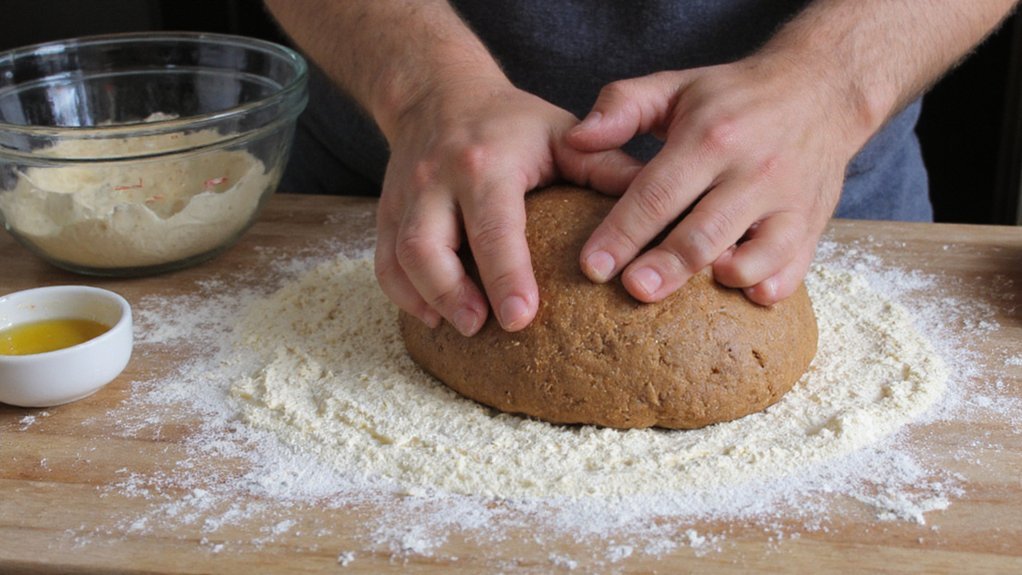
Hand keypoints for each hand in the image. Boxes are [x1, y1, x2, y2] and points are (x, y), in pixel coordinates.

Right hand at [375, 77, 640, 335]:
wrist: (438, 93)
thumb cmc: (511, 122)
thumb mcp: (561, 133)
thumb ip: (606, 169)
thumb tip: (659, 209)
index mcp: (484, 163)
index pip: (493, 226)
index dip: (506, 276)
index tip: (521, 318)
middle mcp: (436, 179)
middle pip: (428, 245)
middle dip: (452, 294)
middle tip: (483, 328)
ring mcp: (404, 197)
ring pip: (399, 257)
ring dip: (427, 299)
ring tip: (462, 328)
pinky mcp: (386, 212)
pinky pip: (383, 261)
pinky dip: (403, 295)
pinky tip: (432, 316)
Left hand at [568, 55, 860, 304]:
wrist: (821, 90)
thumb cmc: (733, 97)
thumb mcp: (676, 86)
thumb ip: (621, 108)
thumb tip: (574, 141)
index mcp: (710, 137)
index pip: (657, 193)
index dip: (622, 234)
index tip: (592, 266)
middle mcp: (752, 171)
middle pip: (702, 234)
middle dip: (665, 268)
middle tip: (632, 290)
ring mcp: (787, 201)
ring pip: (754, 256)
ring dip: (719, 279)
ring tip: (685, 296)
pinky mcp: (811, 223)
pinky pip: (794, 268)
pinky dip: (769, 287)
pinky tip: (741, 292)